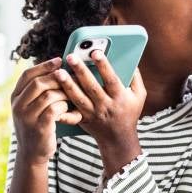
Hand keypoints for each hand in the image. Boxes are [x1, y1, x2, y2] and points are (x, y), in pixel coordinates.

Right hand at [11, 58, 82, 163]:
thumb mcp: (30, 107)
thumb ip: (37, 92)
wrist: (31, 154)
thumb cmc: (36, 126)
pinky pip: (55, 109)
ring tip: (73, 98)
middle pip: (38, 83)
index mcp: (15, 97)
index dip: (43, 65)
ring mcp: (26, 117)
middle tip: (72, 78)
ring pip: (49, 95)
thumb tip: (57, 70)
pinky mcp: (39, 127)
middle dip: (57, 79)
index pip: (27, 75)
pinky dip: (66, 108)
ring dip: (64, 95)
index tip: (59, 60)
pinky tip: (72, 112)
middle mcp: (17, 106)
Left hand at [55, 50, 145, 173]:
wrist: (118, 139)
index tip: (95, 52)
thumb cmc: (129, 112)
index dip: (104, 66)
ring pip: (78, 98)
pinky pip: (70, 112)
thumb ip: (135, 78)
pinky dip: (61, 104)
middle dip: (81, 71)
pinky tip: (52, 95)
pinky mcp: (82, 119)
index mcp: (119, 97)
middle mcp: (105, 106)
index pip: (111, 80)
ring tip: (58, 72)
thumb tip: (131, 60)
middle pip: (92, 87)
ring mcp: (92, 113)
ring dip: (67, 85)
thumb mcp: (139, 96)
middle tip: (71, 57)